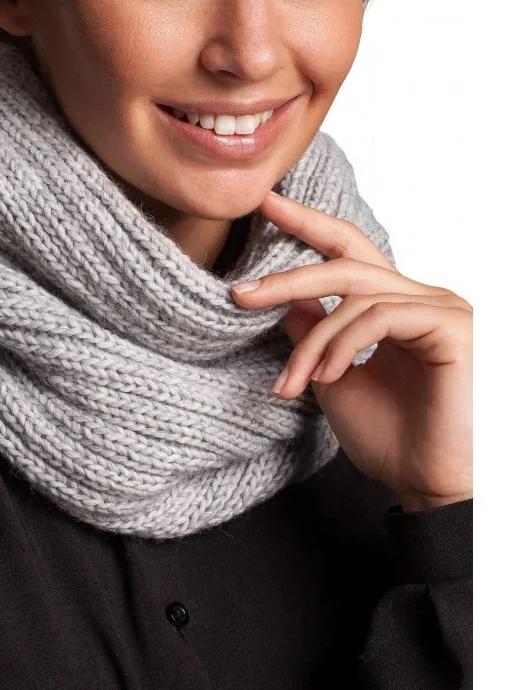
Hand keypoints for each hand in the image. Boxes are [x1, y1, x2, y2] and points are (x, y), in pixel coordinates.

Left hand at [230, 191, 472, 510]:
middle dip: (288, 275)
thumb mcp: (332, 379)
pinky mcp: (450, 325)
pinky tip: (328, 377)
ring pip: (354, 296)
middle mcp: (418, 297)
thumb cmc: (390, 438)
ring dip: (312, 341)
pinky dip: (343, 345)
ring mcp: (438, 307)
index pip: (347, 251)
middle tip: (240, 294)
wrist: (428, 485)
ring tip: (292, 382)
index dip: (307, 224)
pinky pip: (379, 317)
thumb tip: (285, 299)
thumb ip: (313, 335)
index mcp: (392, 305)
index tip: (265, 203)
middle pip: (344, 262)